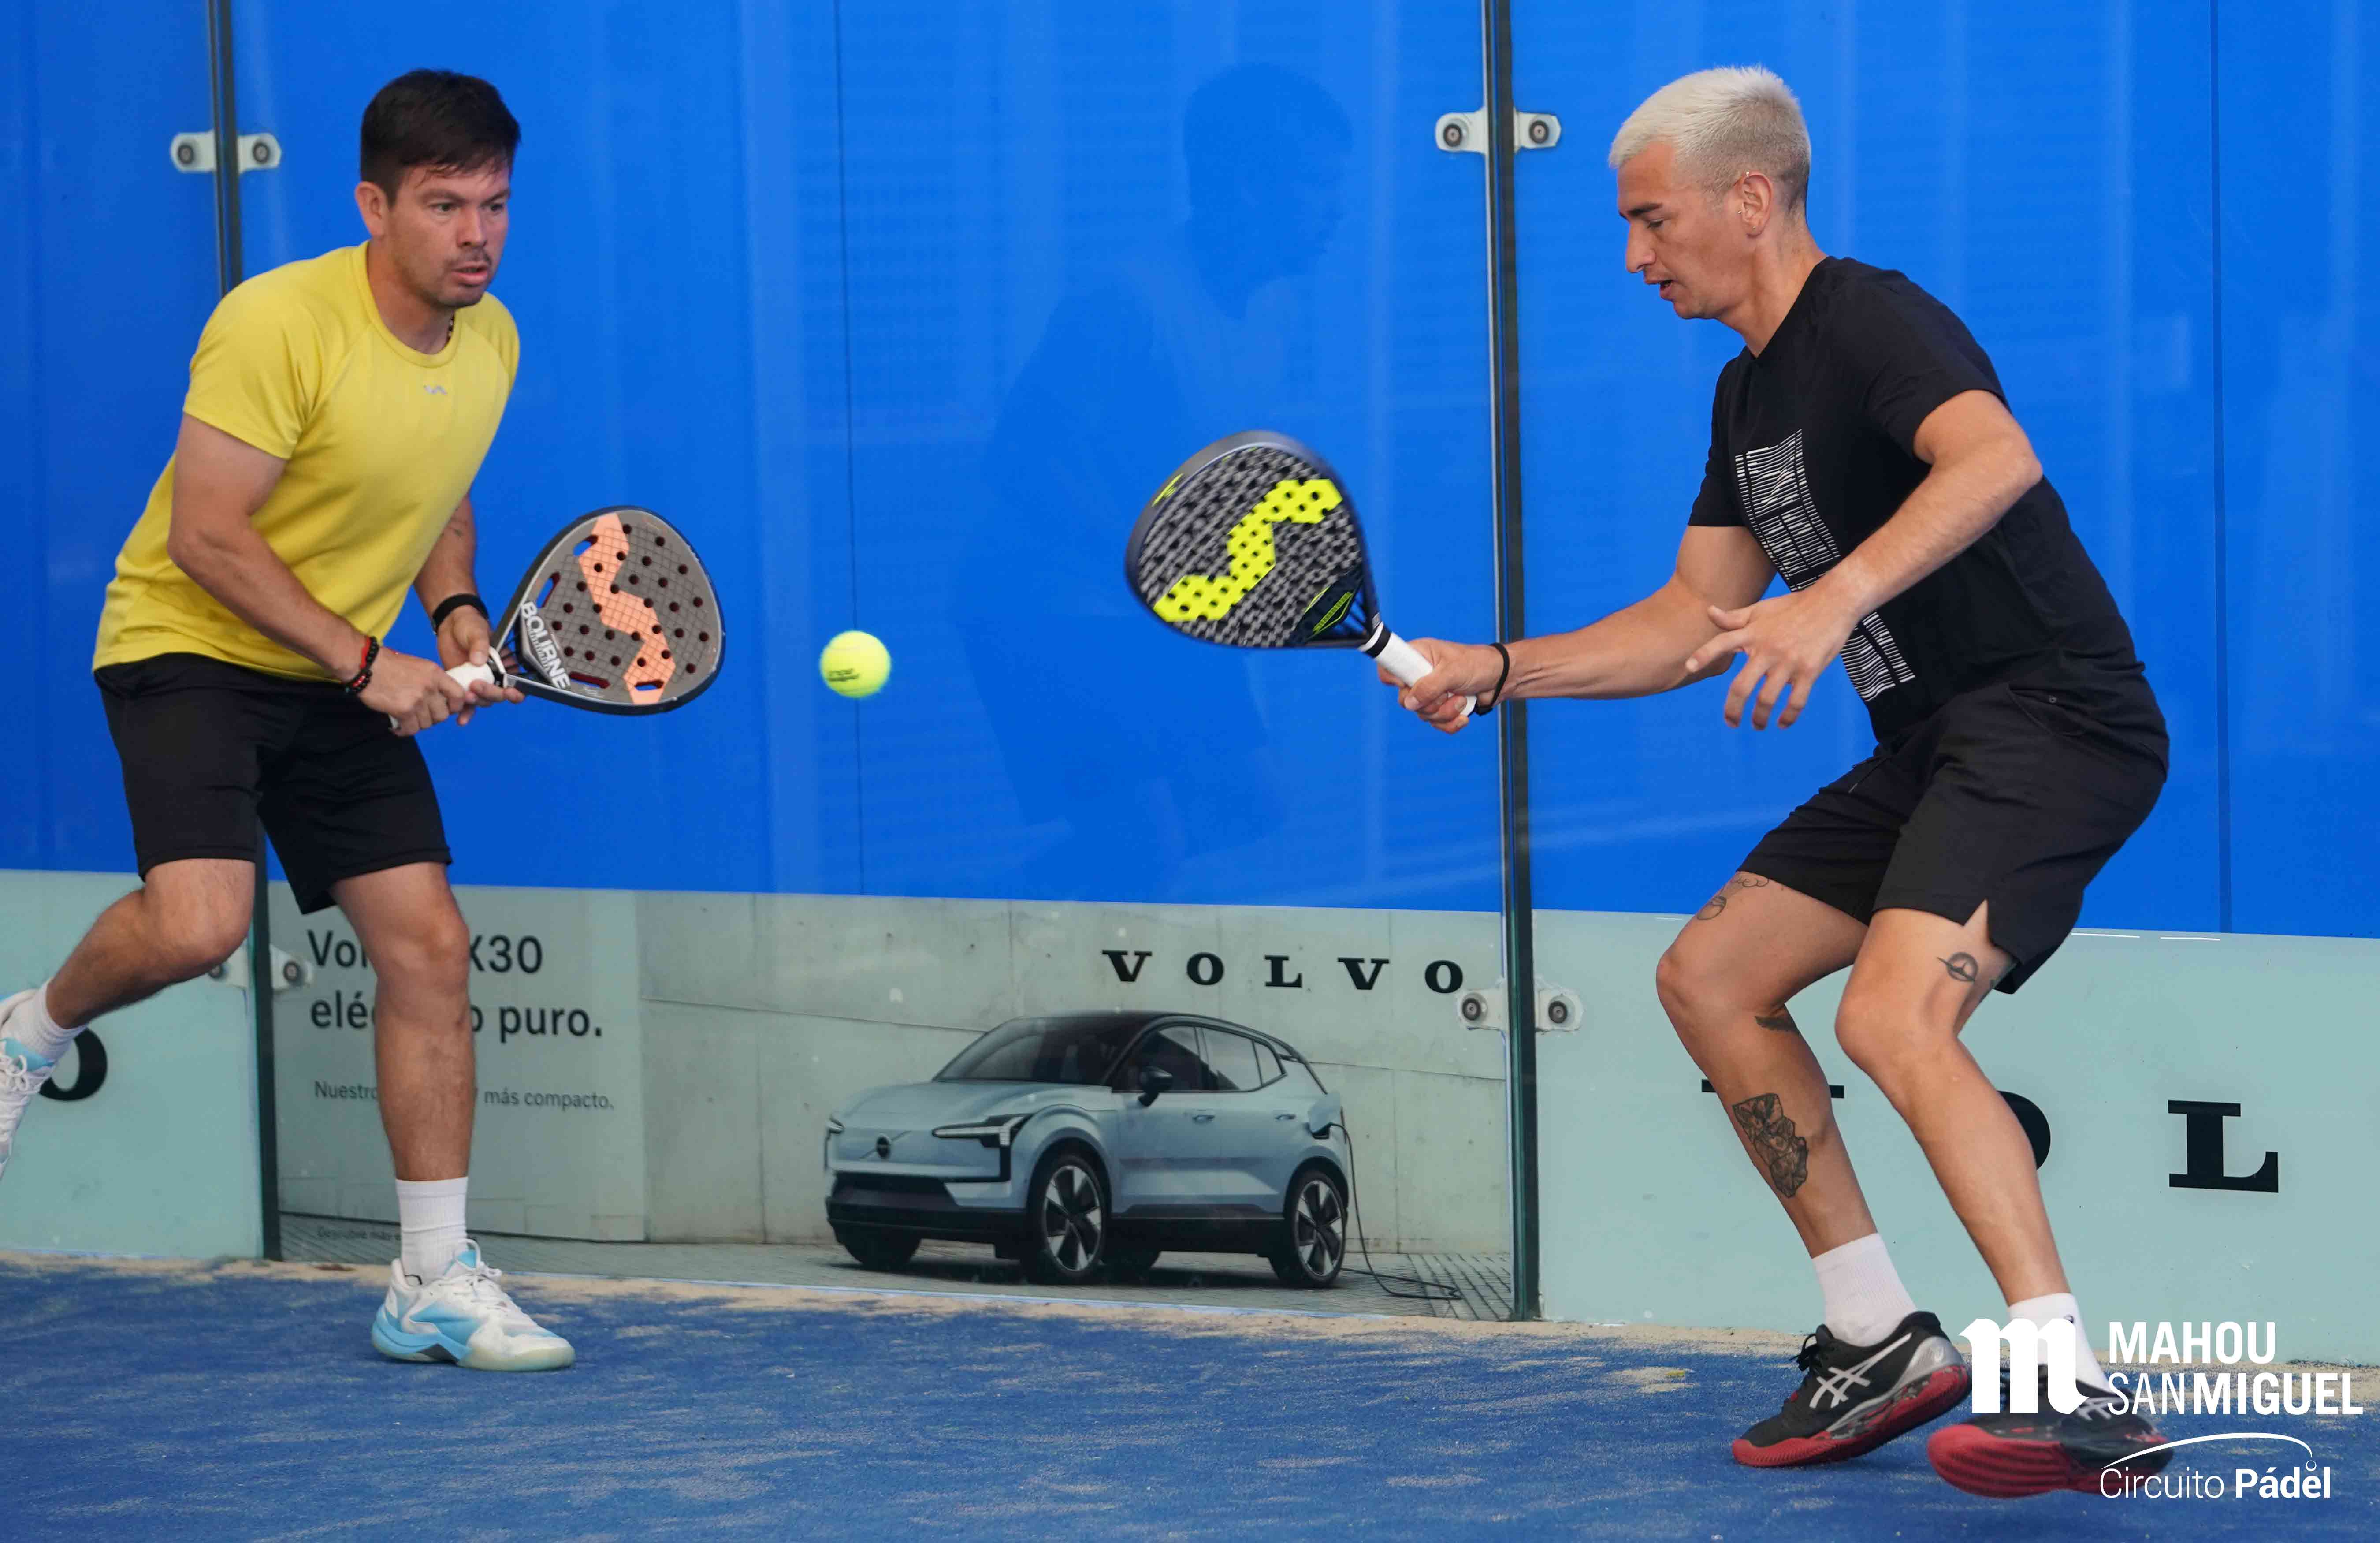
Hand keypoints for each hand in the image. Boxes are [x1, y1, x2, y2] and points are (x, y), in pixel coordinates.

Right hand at [360, 648, 472, 736]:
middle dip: (432, 718)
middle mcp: (430, 687)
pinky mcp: (404, 710)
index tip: (446, 709)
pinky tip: (397, 727)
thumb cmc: (389, 664)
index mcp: (436, 674)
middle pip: (442, 715)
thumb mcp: (418, 666)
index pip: (459, 695)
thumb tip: (439, 698)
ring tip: (406, 719)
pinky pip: (411, 730)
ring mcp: (418, 699)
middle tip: (420, 715)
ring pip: (427, 724)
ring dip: (417, 724)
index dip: (455, 706)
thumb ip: (432, 681)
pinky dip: (404, 731)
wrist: (366, 665)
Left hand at [436, 608, 523, 725]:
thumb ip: (480, 644)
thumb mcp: (477, 631)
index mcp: (505, 664)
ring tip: (465, 696)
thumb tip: (479, 661)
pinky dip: (466, 713)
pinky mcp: (464, 685)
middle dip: (490, 693)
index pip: (517, 682)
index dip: (516, 691)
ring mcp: (479, 682)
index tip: (509, 692)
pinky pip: (467, 704)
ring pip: (484, 701)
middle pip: (499, 694)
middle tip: (475, 686)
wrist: (449, 624)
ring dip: (477, 702)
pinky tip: (461, 720)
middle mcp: (494, 676)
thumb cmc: (469, 624)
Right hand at [1377, 638, 1498, 734]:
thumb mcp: (1452, 672)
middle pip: (1405, 699)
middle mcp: (1420, 674)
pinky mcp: (1441, 706)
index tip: (1409, 685)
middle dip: (1430, 704)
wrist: (1501, 679)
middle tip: (1447, 694)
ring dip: (1444, 713)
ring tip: (1461, 700)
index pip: (1389, 666)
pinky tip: (1463, 715)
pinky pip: (1436, 723)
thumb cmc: (1479, 664)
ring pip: (1422, 714)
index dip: (1394, 679)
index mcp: (1418, 656)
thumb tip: (1409, 703)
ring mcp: (1430, 692)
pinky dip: (1450, 723)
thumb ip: (1429, 687)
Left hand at [1684, 586, 1861, 729]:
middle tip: (1731, 723)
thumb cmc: (1794, 607)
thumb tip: (1708, 612)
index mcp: (1753, 634)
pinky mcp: (1810, 671)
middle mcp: (1768, 649)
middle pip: (1742, 686)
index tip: (1688, 668)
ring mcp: (1789, 662)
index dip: (1704, 655)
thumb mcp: (1761, 609)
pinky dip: (1788, 717)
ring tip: (1757, 725)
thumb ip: (1734, 618)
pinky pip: (1796, 701)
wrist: (1834, 602)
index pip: (1722, 643)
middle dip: (1733, 710)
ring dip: (1759, 718)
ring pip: (1767, 699)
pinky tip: (1782, 723)